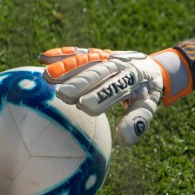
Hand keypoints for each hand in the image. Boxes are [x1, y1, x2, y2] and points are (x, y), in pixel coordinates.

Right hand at [39, 47, 164, 145]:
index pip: (117, 87)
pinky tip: (43, 58)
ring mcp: (106, 56)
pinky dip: (63, 54)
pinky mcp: (97, 53)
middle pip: (98, 72)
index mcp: (134, 77)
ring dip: (67, 68)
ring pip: (86, 61)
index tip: (85, 107)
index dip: (101, 96)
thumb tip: (125, 141)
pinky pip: (79, 52)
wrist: (151, 67)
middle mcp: (119, 63)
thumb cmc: (148, 92)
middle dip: (80, 82)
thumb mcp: (149, 105)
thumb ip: (138, 120)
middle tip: (63, 95)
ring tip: (47, 77)